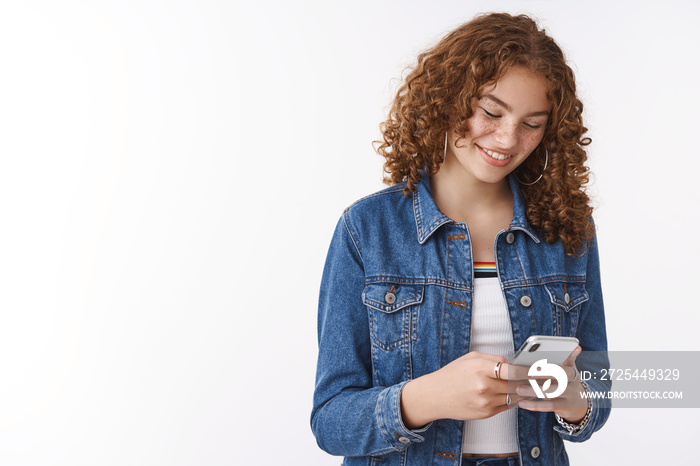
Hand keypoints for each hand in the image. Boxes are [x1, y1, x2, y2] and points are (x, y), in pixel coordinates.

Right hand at [401, 351, 529, 427]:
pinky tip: (516, 394)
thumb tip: (512, 363)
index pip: (512, 370)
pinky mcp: (486, 413)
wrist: (435, 396)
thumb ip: (493, 359)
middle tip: (543, 377)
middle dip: (530, 381)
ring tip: (532, 385)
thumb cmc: (451, 374)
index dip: (528, 370)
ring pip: (514, 397)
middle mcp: (484, 387)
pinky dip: (513, 399)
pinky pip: (507, 406)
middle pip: (516, 384)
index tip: (539, 368)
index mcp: (480, 369)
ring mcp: (485, 402)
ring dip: (524, 391)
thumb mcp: (470, 358)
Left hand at [509, 346, 587, 422]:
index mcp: (572, 370)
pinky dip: (534, 405)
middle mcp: (573, 383)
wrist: (579, 403)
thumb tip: (577, 347)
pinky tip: (521, 403)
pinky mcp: (564, 407)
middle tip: (526, 374)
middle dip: (541, 375)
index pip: (563, 366)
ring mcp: (569, 396)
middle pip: (557, 378)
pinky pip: (548, 406)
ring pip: (551, 393)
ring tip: (518, 389)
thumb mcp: (569, 367)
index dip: (551, 365)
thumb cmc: (566, 380)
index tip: (536, 363)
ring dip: (533, 391)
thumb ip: (566, 357)